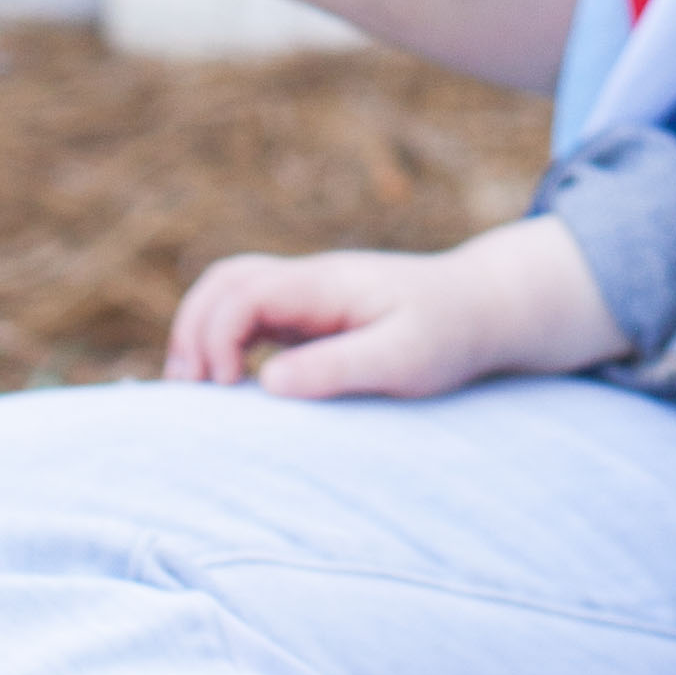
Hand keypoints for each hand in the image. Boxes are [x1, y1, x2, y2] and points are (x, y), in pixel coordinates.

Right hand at [165, 215, 624, 401]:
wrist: (483, 308)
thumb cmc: (449, 335)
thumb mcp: (403, 358)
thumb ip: (338, 367)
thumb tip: (268, 383)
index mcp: (325, 283)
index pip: (244, 291)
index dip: (217, 336)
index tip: (227, 388)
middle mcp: (308, 280)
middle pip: (224, 281)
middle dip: (193, 330)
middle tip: (193, 394)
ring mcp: (307, 295)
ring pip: (231, 292)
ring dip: (203, 334)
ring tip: (198, 393)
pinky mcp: (311, 315)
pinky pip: (251, 316)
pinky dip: (225, 342)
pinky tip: (227, 387)